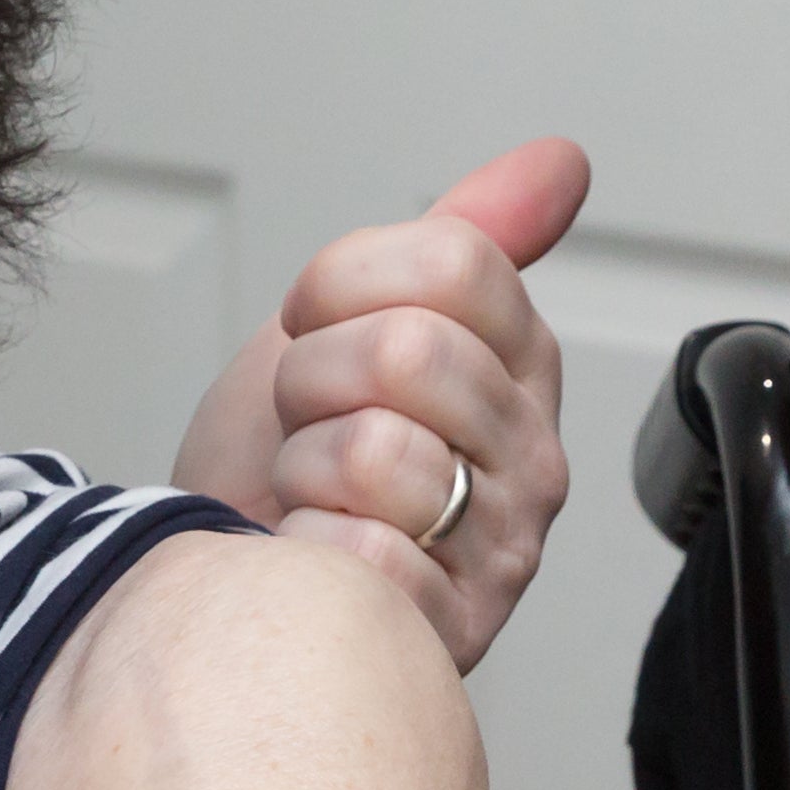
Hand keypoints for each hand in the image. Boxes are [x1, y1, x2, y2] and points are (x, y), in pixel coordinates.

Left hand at [174, 140, 586, 673]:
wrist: (226, 577)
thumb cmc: (289, 458)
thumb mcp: (354, 321)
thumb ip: (461, 240)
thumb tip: (563, 160)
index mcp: (521, 363)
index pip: (451, 261)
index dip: (339, 285)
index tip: (313, 327)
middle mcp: (532, 457)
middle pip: (407, 349)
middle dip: (309, 380)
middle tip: (307, 424)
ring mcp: (501, 548)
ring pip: (374, 450)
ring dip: (302, 470)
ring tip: (315, 496)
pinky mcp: (452, 628)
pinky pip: (361, 550)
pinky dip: (307, 552)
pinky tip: (318, 559)